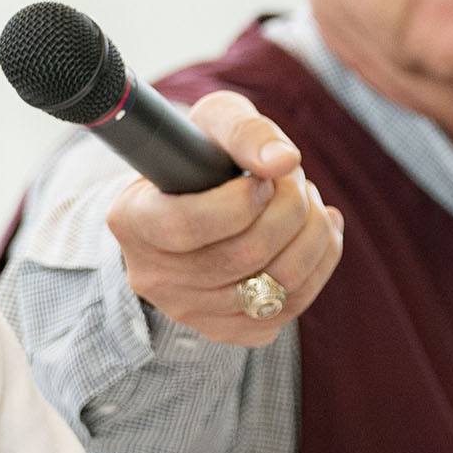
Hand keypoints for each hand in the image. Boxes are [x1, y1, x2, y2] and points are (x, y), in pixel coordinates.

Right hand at [105, 91, 345, 346]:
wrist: (192, 203)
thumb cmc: (201, 157)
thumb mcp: (213, 122)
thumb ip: (246, 131)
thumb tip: (284, 161)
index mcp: (133, 222)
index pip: (187, 226)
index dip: (240, 201)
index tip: (262, 178)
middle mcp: (153, 276)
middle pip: (242, 257)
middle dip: (290, 209)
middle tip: (295, 179)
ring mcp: (188, 311)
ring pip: (274, 287)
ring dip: (312, 235)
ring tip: (309, 201)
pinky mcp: (226, 331)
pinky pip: (289, 307)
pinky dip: (319, 265)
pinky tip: (316, 232)